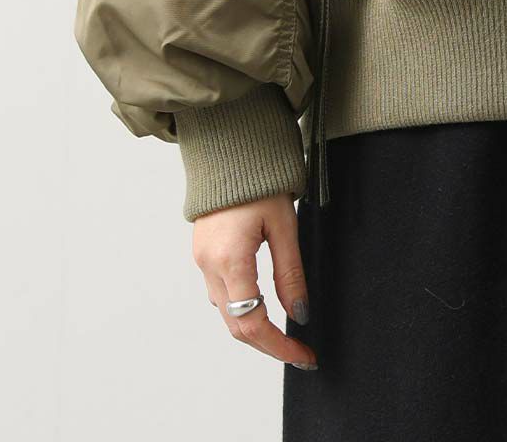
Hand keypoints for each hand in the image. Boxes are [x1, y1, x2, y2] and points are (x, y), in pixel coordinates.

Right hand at [193, 192, 317, 369]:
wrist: (229, 151)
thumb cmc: (260, 181)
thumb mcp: (285, 225)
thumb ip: (290, 273)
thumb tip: (299, 314)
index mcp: (230, 260)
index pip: (252, 322)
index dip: (279, 346)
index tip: (304, 356)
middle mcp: (209, 267)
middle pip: (237, 326)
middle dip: (269, 345)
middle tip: (301, 352)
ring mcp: (202, 262)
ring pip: (227, 313)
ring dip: (256, 329)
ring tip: (288, 335)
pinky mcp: (203, 255)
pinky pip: (222, 295)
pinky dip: (244, 309)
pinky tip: (266, 308)